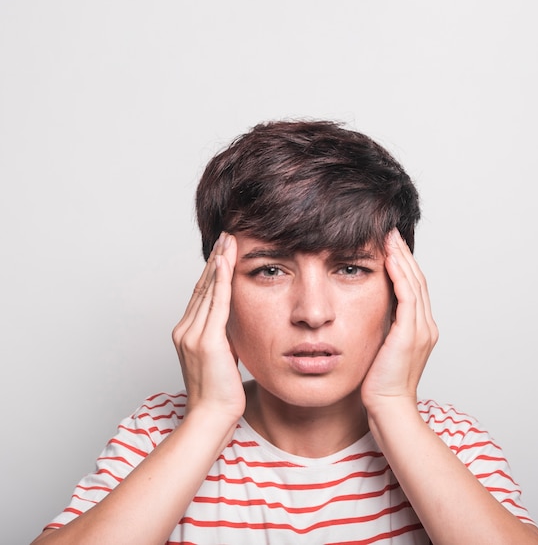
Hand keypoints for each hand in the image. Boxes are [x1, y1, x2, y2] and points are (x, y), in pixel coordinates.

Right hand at [172, 232, 244, 421]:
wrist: (211, 419)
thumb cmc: (219, 393)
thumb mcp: (222, 357)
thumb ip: (224, 336)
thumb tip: (235, 322)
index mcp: (187, 333)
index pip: (202, 294)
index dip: (211, 271)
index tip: (222, 251)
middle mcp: (185, 330)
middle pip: (202, 286)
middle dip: (215, 259)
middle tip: (225, 235)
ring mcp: (192, 335)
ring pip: (208, 289)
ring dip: (218, 262)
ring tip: (228, 240)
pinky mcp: (205, 341)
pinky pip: (215, 303)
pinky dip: (220, 280)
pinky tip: (225, 262)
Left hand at [361, 228, 437, 412]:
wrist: (389, 410)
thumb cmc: (380, 385)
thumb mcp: (382, 349)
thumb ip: (382, 328)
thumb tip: (368, 310)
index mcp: (420, 329)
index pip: (413, 288)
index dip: (404, 264)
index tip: (390, 245)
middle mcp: (425, 326)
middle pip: (417, 280)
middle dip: (403, 254)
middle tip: (390, 232)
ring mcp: (420, 330)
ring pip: (414, 284)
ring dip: (401, 258)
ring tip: (390, 237)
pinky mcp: (410, 335)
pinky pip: (406, 297)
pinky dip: (400, 275)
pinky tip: (390, 259)